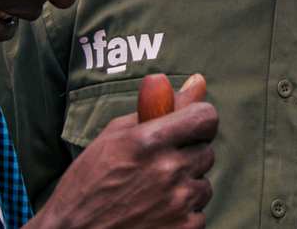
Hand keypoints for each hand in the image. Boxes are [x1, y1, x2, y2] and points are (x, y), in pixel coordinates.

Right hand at [32, 79, 216, 228]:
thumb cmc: (89, 182)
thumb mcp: (115, 136)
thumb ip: (158, 107)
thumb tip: (197, 81)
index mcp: (149, 141)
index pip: (206, 117)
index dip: (199, 121)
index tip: (189, 128)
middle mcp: (168, 170)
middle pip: (206, 152)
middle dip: (188, 157)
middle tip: (159, 168)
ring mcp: (178, 203)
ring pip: (204, 185)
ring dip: (185, 187)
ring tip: (152, 194)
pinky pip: (199, 214)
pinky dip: (182, 215)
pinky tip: (155, 215)